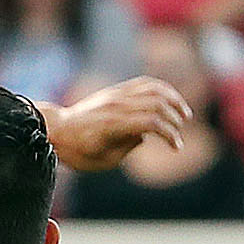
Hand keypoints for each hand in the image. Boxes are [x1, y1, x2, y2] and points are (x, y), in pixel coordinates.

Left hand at [43, 77, 191, 171]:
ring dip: (173, 99)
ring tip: (184, 113)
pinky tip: (170, 100)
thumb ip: (130, 147)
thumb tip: (147, 135)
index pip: (152, 123)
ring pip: (153, 88)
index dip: (170, 134)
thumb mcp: (106, 160)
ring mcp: (116, 95)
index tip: (177, 147)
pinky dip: (161, 89)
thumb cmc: (79, 152)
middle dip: (175, 119)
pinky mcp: (116, 91)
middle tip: (180, 133)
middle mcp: (117, 106)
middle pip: (157, 104)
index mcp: (114, 126)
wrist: (58, 131)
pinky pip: (144, 83)